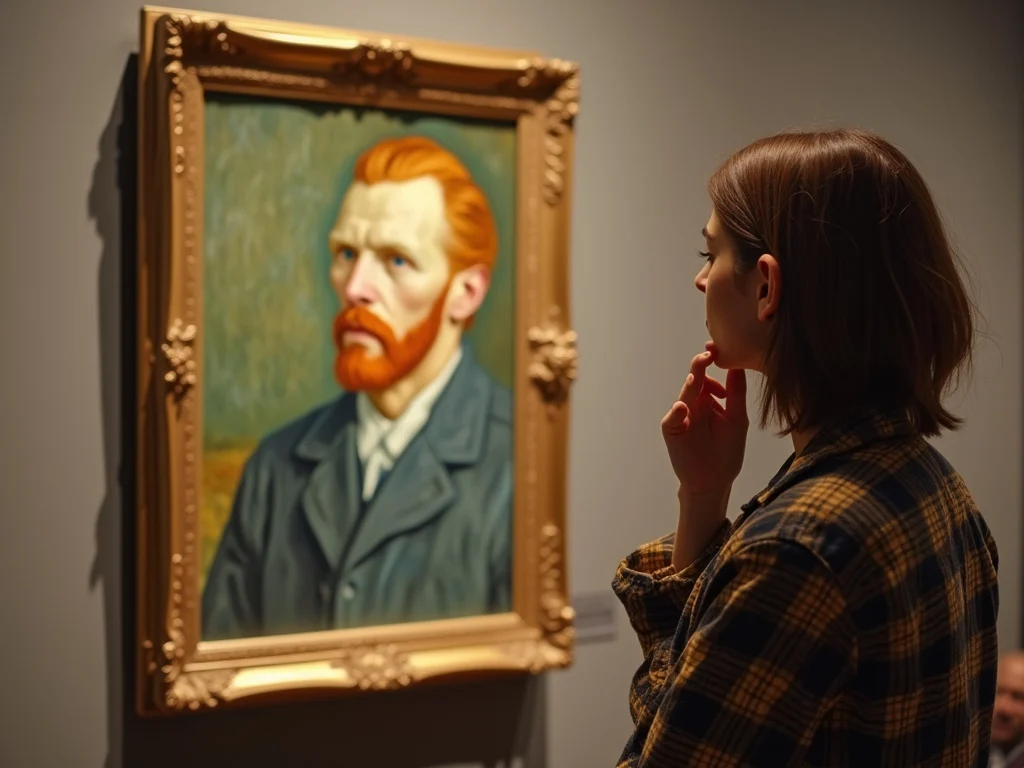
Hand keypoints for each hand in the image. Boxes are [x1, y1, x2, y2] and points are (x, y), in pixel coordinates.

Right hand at [661, 341, 748, 497]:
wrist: (715, 481)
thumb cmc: (727, 452)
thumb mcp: (737, 419)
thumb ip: (736, 393)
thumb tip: (738, 365)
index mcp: (709, 400)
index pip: (707, 376)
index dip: (711, 362)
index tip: (717, 349)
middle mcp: (693, 405)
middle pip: (694, 382)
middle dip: (699, 368)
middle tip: (708, 356)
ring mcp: (681, 417)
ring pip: (683, 396)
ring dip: (689, 387)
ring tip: (695, 378)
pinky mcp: (672, 431)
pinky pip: (672, 419)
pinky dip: (676, 413)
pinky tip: (683, 408)